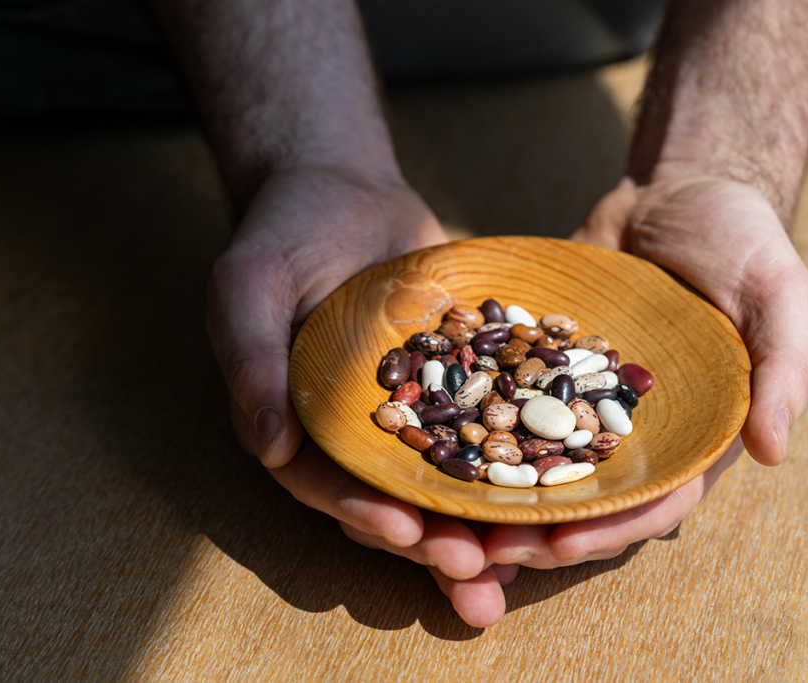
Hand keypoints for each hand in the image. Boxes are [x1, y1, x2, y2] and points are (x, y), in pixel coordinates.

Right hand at [205, 167, 507, 625]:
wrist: (344, 188)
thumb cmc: (285, 231)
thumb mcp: (249, 285)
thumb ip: (252, 362)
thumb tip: (270, 447)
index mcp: (299, 425)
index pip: (329, 484)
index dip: (365, 513)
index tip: (406, 532)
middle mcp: (354, 433)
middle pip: (393, 499)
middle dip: (433, 542)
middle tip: (482, 574)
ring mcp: (411, 412)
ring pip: (446, 482)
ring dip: (481, 527)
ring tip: (525, 561)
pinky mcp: (458, 384)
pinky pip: (487, 429)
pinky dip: (516, 462)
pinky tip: (558, 490)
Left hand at [477, 172, 807, 583]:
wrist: (679, 188)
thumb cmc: (743, 240)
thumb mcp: (781, 293)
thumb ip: (785, 367)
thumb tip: (772, 453)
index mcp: (697, 432)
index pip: (657, 498)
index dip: (613, 527)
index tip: (562, 544)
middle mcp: (639, 428)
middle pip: (588, 496)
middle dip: (539, 529)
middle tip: (482, 551)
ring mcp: (587, 398)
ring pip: (540, 460)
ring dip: (499, 493)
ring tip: (447, 514)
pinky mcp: (547, 364)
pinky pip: (511, 399)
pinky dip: (477, 423)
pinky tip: (432, 439)